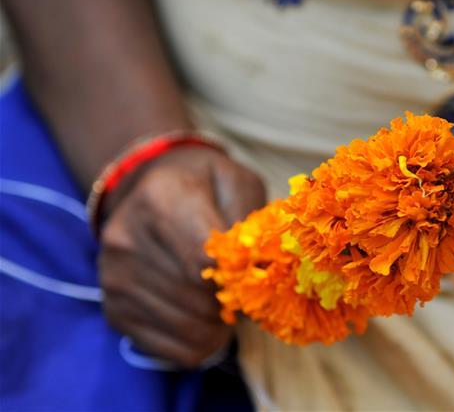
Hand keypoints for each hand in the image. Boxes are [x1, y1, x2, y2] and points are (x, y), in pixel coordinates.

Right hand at [97, 147, 265, 366]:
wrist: (145, 189)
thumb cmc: (204, 187)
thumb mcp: (236, 182)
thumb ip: (252, 220)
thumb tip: (262, 269)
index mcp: (161, 199)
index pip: (205, 261)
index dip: (239, 276)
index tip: (253, 271)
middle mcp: (127, 239)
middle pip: (199, 299)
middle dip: (232, 301)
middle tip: (242, 289)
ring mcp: (114, 278)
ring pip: (190, 329)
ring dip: (219, 325)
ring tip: (223, 301)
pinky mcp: (113, 310)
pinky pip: (173, 350)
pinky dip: (200, 342)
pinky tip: (203, 317)